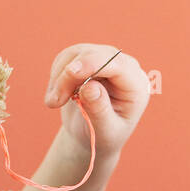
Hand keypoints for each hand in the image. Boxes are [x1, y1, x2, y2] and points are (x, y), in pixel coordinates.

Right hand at [42, 45, 149, 161]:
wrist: (93, 136)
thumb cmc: (103, 137)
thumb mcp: (105, 131)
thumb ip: (100, 110)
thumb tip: (90, 87)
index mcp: (136, 85)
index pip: (116, 63)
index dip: (92, 63)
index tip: (70, 72)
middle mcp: (124, 67)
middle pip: (93, 55)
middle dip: (69, 76)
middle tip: (53, 103)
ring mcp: (105, 60)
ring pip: (76, 53)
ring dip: (59, 77)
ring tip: (53, 103)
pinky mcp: (88, 58)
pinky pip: (67, 57)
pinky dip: (56, 75)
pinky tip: (57, 96)